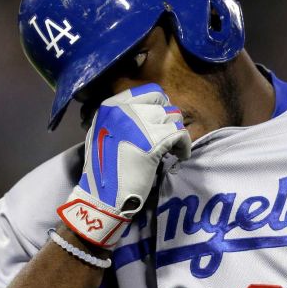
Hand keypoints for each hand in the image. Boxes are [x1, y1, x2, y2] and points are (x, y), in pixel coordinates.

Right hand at [58, 83, 189, 247]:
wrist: (102, 195)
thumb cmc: (104, 169)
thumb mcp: (104, 133)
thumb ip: (123, 119)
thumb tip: (150, 113)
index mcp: (112, 106)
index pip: (150, 92)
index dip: (162, 106)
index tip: (162, 121)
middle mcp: (125, 110)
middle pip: (164, 104)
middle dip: (169, 120)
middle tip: (167, 137)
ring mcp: (139, 124)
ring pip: (174, 118)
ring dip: (176, 134)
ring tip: (172, 149)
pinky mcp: (153, 142)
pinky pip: (181, 134)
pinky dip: (184, 146)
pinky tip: (180, 156)